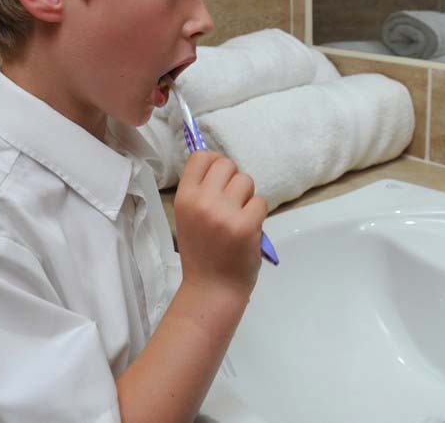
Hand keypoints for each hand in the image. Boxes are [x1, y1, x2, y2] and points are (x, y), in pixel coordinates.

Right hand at [173, 151, 266, 297]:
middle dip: (233, 179)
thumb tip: (219, 162)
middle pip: (226, 164)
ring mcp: (224, 214)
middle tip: (231, 201)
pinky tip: (248, 228)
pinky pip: (260, 201)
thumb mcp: (188, 217)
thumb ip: (200, 191)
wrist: (212, 288)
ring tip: (239, 215)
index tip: (218, 178)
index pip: (200, 156)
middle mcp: (202, 202)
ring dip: (247, 196)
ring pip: (246, 180)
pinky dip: (257, 213)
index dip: (214, 162)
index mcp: (184, 198)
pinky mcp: (246, 226)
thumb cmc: (201, 252)